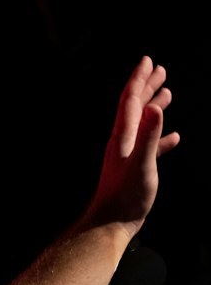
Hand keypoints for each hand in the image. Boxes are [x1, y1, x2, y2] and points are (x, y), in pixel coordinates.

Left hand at [86, 56, 180, 235]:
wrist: (110, 224)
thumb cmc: (125, 197)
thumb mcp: (141, 163)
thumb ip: (148, 135)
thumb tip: (154, 107)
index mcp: (122, 135)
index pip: (130, 99)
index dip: (139, 79)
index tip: (148, 61)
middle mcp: (123, 141)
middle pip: (134, 106)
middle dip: (146, 86)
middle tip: (159, 69)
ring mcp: (128, 154)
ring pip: (142, 123)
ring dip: (153, 106)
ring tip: (167, 93)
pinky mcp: (134, 168)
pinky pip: (150, 146)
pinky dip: (161, 137)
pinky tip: (174, 137)